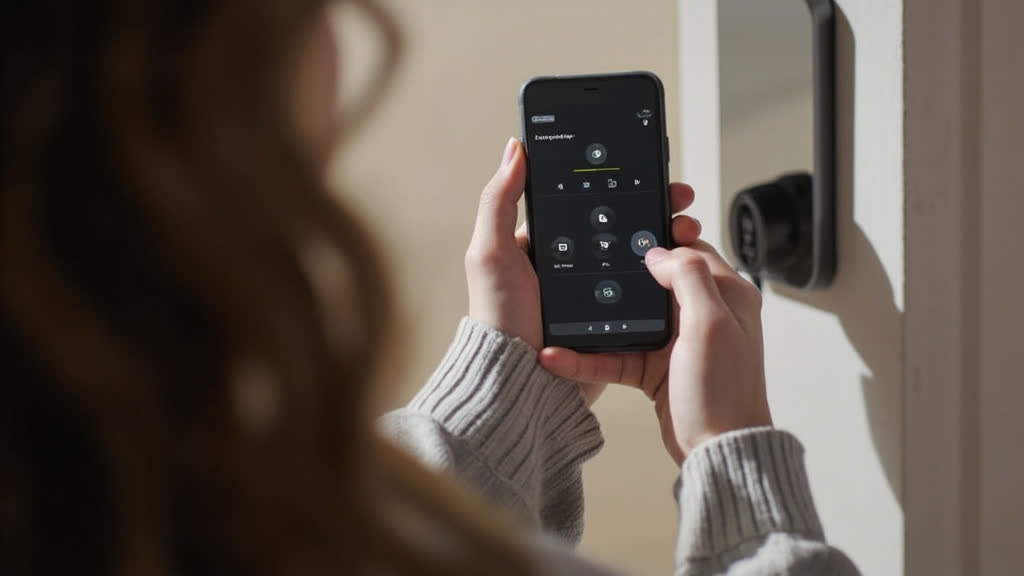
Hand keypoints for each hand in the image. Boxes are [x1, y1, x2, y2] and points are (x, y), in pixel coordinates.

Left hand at [466, 138, 702, 404]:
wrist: (521, 383)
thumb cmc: (499, 320)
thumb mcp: (490, 254)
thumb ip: (499, 200)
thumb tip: (515, 149)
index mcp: (541, 244)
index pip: (586, 202)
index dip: (617, 183)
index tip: (648, 172)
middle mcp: (568, 265)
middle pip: (619, 226)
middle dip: (653, 208)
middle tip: (680, 201)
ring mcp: (591, 292)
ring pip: (636, 256)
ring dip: (666, 240)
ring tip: (687, 230)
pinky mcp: (609, 319)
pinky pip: (641, 291)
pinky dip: (663, 278)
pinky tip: (681, 266)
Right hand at [541, 238, 770, 463]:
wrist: (717, 453)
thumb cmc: (725, 394)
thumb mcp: (711, 325)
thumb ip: (689, 278)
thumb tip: (660, 251)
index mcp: (727, 295)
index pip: (690, 251)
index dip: (661, 239)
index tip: (630, 230)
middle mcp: (701, 314)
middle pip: (653, 280)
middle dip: (619, 273)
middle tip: (587, 260)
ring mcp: (676, 342)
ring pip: (628, 318)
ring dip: (595, 320)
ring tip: (563, 312)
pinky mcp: (654, 369)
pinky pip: (615, 355)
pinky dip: (588, 358)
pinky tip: (560, 357)